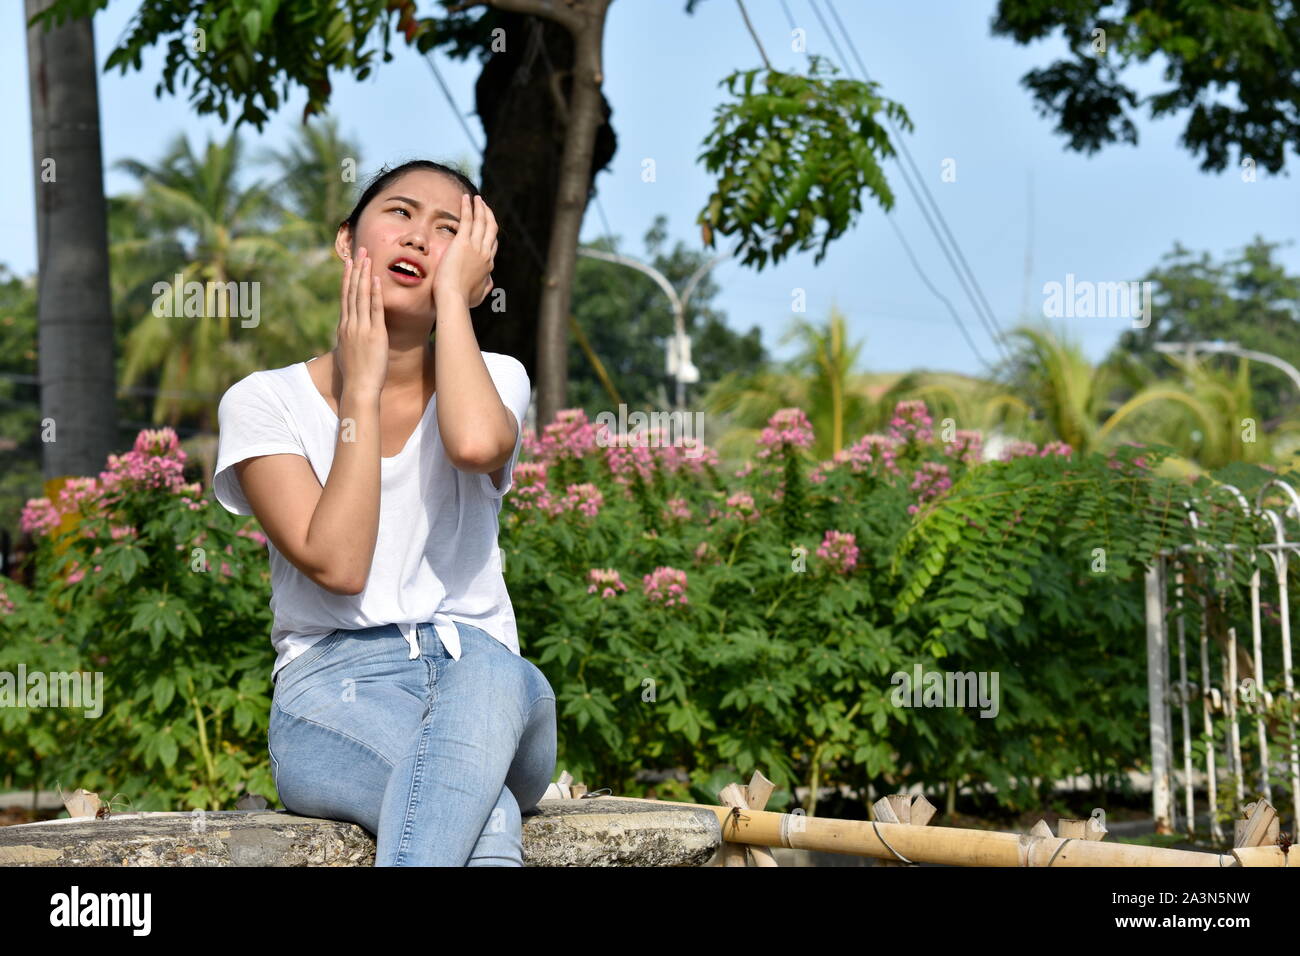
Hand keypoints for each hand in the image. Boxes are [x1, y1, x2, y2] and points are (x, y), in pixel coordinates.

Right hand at [335, 247, 387, 394]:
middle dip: (355, 269)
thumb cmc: (354, 376)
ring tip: (367, 257)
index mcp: (344, 328)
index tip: (349, 262)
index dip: (347, 278)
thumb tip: (346, 337)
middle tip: (359, 250)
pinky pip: (375, 310)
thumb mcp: (347, 354)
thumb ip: (348, 341)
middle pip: (352, 291)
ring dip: (364, 275)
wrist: (359, 388)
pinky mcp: (375, 334)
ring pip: (361, 296)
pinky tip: (376, 280)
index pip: (345, 297)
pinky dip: (375, 294)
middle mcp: (350, 324)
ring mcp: (362, 328)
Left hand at [432, 193, 497, 308]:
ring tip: (477, 198)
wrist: (453, 298)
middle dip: (489, 215)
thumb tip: (490, 282)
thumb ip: (485, 287)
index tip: (486, 225)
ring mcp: (476, 247)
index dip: (490, 232)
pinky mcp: (463, 242)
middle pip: (491, 229)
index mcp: (488, 265)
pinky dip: (468, 207)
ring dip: (480, 207)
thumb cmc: (462, 300)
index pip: (492, 244)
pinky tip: (466, 198)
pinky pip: (468, 219)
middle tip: (484, 206)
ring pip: (482, 221)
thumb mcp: (479, 296)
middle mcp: (485, 253)